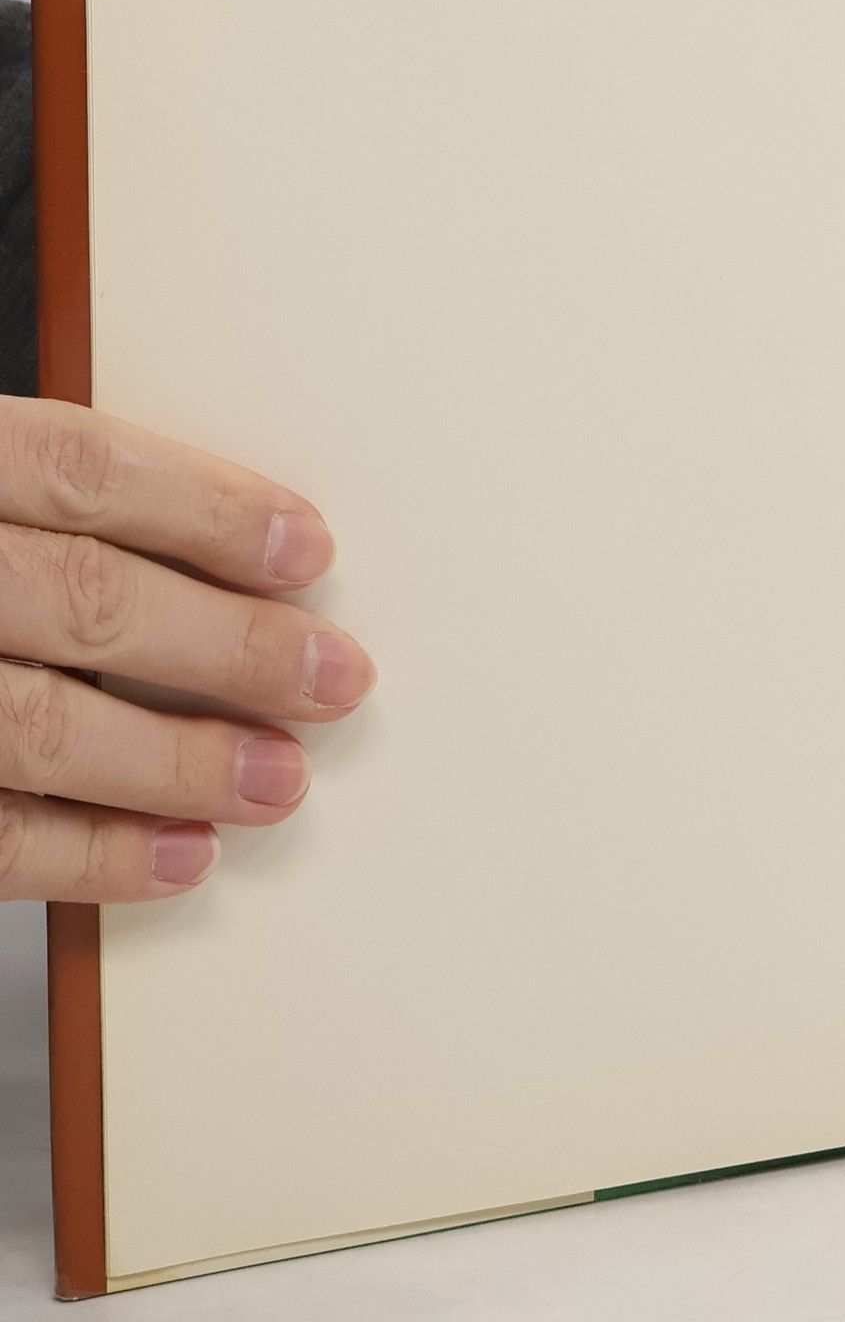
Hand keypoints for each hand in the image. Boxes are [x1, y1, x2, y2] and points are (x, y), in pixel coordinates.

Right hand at [0, 399, 374, 901]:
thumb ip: (30, 509)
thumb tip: (229, 554)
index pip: (72, 465)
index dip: (203, 505)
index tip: (308, 547)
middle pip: (82, 597)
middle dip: (227, 646)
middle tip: (336, 678)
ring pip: (35, 726)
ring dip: (178, 761)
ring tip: (280, 780)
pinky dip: (90, 855)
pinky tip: (182, 857)